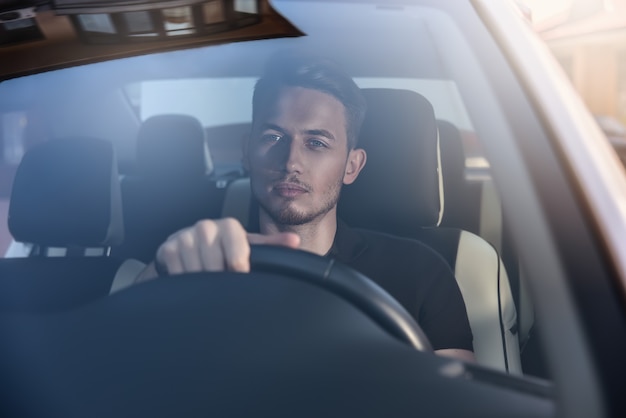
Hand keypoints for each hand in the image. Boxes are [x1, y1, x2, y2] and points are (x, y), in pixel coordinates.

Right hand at [153, 218, 299, 275]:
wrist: (191, 247)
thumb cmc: (226, 248)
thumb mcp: (248, 246)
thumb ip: (271, 246)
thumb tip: (294, 242)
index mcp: (228, 226)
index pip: (236, 247)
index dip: (239, 265)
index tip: (240, 278)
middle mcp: (206, 227)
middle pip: (214, 263)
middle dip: (219, 280)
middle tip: (223, 290)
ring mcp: (184, 237)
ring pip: (195, 271)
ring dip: (203, 285)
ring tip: (209, 289)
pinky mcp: (167, 249)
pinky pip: (178, 273)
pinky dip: (186, 284)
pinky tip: (192, 286)